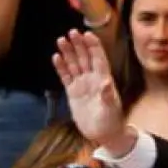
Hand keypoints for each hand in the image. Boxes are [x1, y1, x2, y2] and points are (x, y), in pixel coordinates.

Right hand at [53, 30, 129, 149]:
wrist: (102, 134)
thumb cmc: (111, 121)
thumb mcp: (111, 109)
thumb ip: (107, 95)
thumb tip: (106, 83)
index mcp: (104, 80)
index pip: (98, 59)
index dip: (94, 46)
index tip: (87, 34)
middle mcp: (93, 79)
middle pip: (85, 58)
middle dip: (79, 45)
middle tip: (72, 32)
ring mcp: (82, 85)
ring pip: (74, 64)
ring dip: (68, 52)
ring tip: (61, 40)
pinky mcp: (73, 92)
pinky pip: (66, 76)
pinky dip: (61, 67)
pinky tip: (56, 57)